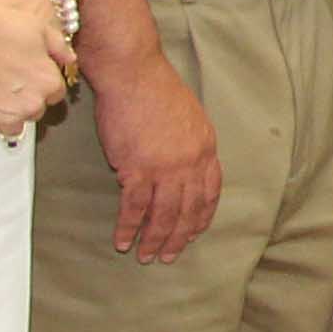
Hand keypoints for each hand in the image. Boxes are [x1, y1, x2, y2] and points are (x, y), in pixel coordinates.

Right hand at [0, 0, 73, 140]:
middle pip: (33, 111)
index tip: (25, 80)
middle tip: (4, 86)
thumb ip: (58, 46)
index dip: (39, 86)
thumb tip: (69, 59)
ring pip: (12, 128)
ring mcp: (6, 116)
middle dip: (22, 102)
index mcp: (49, 83)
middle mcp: (32, 104)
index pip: (54, 95)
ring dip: (3, 117)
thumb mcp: (38, 28)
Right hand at [85, 42, 223, 261]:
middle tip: (168, 257)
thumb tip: (183, 166)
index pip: (210, 193)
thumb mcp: (189, 117)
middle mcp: (191, 162)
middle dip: (178, 237)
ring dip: (154, 239)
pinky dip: (128, 227)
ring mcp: (165, 167)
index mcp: (206, 149)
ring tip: (145, 256)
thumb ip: (190, 145)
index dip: (201, 217)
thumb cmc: (155, 90)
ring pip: (163, 214)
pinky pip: (135, 207)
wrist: (133, 74)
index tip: (192, 234)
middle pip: (188, 210)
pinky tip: (123, 240)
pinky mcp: (137, 168)